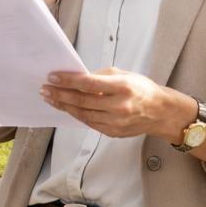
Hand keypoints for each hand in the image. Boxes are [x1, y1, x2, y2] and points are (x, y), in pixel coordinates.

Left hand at [40, 67, 182, 139]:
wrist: (161, 112)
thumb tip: (75, 78)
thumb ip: (100, 76)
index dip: (67, 80)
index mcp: (123, 87)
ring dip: (63, 106)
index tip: (52, 77)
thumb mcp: (124, 74)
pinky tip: (66, 107)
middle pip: (82, 101)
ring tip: (50, 98)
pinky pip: (88, 123)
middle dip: (60, 94)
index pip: (88, 83)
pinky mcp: (112, 132)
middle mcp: (119, 106)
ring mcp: (115, 122)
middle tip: (45, 89)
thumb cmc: (142, 89)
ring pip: (82, 114)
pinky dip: (75, 114)